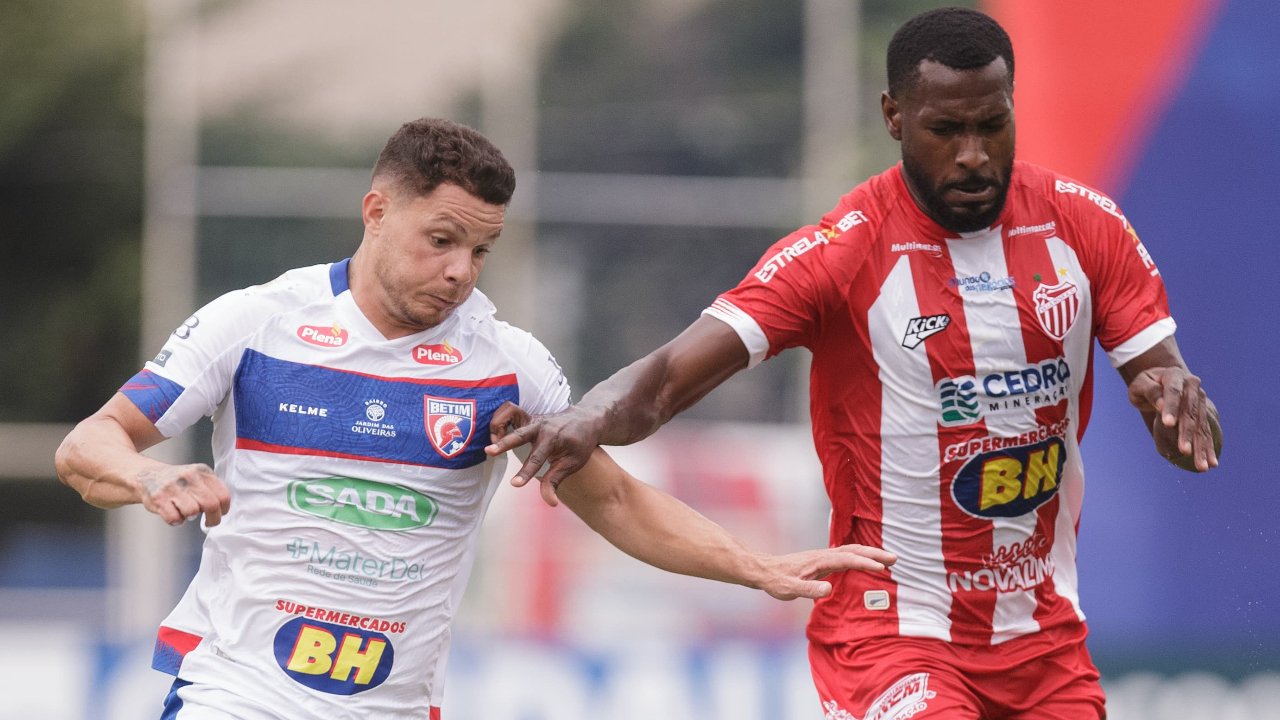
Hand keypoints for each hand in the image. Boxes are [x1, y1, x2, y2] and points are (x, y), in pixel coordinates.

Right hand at [138, 463, 230, 525]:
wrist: (147, 475)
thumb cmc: (178, 482)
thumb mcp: (197, 477)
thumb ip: (211, 489)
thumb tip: (223, 510)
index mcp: (202, 471)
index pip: (223, 495)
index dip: (224, 509)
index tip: (221, 513)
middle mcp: (189, 477)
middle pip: (211, 504)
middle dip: (213, 518)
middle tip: (209, 522)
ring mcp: (173, 487)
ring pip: (192, 512)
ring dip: (190, 516)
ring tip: (185, 511)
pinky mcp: (158, 498)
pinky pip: (174, 518)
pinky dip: (175, 521)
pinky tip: (173, 514)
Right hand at [486, 402, 604, 506]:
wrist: (586, 419)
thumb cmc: (580, 444)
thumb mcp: (572, 463)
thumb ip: (556, 481)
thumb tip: (550, 503)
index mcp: (555, 439)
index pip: (537, 458)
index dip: (525, 473)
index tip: (515, 484)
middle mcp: (542, 427)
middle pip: (520, 435)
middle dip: (504, 443)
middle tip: (489, 451)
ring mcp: (534, 419)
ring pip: (512, 419)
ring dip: (498, 428)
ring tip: (488, 446)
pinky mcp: (528, 418)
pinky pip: (509, 414)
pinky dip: (499, 421)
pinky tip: (494, 435)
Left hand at [754, 544, 896, 600]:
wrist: (764, 570)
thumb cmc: (776, 581)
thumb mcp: (789, 590)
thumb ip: (808, 589)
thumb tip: (829, 588)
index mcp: (819, 561)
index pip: (847, 559)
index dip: (864, 563)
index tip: (881, 568)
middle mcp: (823, 555)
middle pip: (853, 551)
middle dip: (874, 554)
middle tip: (895, 559)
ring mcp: (823, 557)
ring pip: (851, 551)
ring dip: (870, 553)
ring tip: (888, 559)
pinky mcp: (822, 561)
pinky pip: (846, 556)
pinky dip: (860, 556)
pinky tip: (867, 561)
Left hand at [1126, 366, 1220, 471]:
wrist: (1162, 379)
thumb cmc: (1146, 383)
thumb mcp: (1140, 384)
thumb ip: (1150, 391)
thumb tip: (1162, 405)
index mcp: (1175, 376)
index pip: (1174, 393)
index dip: (1171, 408)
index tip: (1168, 424)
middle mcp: (1192, 387)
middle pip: (1190, 412)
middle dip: (1187, 433)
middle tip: (1184, 451)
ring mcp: (1200, 400)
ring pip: (1200, 425)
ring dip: (1201, 446)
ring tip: (1202, 465)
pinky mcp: (1202, 413)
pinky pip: (1206, 431)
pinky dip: (1208, 447)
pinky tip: (1212, 463)